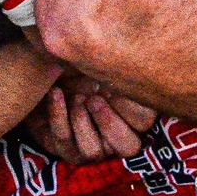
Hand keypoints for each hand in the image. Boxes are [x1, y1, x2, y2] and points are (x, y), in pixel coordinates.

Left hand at [25, 75, 156, 163]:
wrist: (51, 82)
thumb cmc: (84, 70)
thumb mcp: (100, 63)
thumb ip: (114, 62)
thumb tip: (122, 45)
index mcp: (135, 116)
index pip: (145, 120)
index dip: (132, 105)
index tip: (114, 83)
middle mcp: (119, 137)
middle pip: (129, 147)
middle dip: (110, 123)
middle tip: (94, 98)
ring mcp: (94, 148)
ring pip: (93, 150)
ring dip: (81, 121)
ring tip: (75, 98)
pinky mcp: (67, 151)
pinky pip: (63, 138)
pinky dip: (58, 113)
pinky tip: (56, 92)